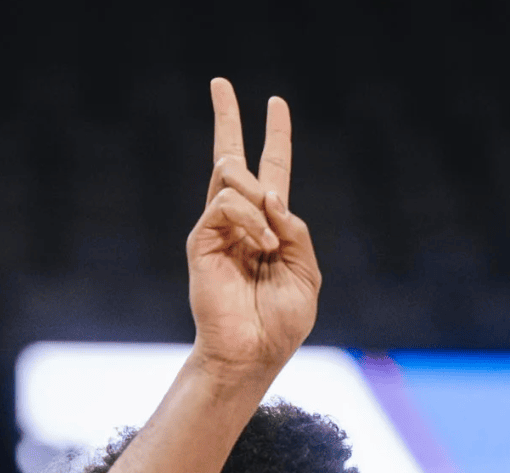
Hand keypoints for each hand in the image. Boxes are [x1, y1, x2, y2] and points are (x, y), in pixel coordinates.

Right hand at [186, 79, 320, 380]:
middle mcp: (241, 222)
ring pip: (231, 176)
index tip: (277, 105)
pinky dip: (251, 221)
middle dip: (226, 118)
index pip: (272, 173)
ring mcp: (219, 229)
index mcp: (270, 228)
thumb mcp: (306, 273)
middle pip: (232, 159)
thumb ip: (297, 231)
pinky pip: (227, 204)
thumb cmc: (281, 323)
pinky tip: (261, 246)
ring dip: (259, 200)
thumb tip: (271, 197)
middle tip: (219, 82)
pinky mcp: (202, 239)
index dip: (276, 139)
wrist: (253, 353)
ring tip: (268, 242)